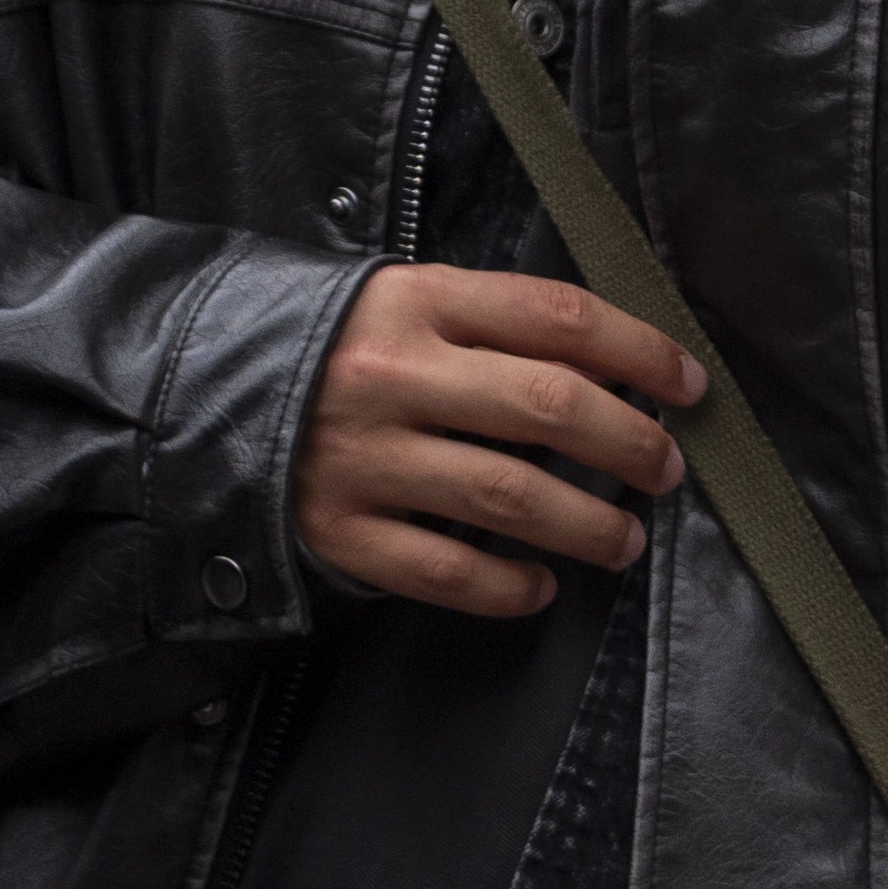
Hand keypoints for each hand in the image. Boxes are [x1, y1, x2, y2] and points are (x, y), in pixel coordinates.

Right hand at [292, 263, 700, 615]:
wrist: (198, 387)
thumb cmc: (342, 345)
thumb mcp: (412, 302)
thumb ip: (501, 323)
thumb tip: (628, 367)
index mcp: (419, 301)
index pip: (560, 318)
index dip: (642, 352)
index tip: (689, 386)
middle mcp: (389, 375)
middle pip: (548, 408)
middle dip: (631, 444)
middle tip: (667, 470)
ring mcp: (358, 456)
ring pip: (508, 498)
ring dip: (588, 526)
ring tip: (627, 539)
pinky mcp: (332, 529)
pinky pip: (441, 571)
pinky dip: (505, 587)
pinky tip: (541, 586)